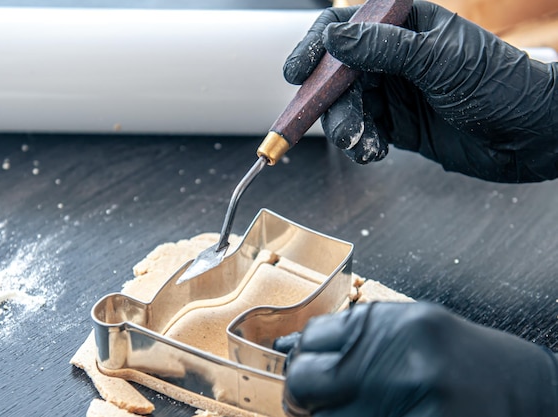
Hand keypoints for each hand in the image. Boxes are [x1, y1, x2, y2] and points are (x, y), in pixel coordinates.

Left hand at [282, 302, 557, 416]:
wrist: (521, 388)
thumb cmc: (461, 356)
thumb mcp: (407, 326)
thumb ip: (351, 335)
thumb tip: (289, 347)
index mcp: (385, 324)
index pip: (309, 340)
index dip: (301, 358)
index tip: (306, 370)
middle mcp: (390, 360)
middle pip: (304, 380)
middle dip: (302, 393)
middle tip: (314, 400)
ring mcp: (400, 401)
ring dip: (326, 415)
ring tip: (355, 407)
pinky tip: (373, 413)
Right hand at [284, 1, 557, 181]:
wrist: (531, 136)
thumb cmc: (499, 85)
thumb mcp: (440, 61)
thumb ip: (384, 48)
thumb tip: (335, 38)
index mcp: (404, 24)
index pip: (345, 28)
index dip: (316, 49)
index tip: (297, 73)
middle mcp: (393, 56)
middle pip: (338, 74)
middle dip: (332, 103)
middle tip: (339, 129)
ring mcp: (394, 91)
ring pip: (347, 106)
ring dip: (348, 128)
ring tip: (364, 145)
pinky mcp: (398, 124)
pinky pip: (364, 131)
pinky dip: (362, 144)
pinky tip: (376, 151)